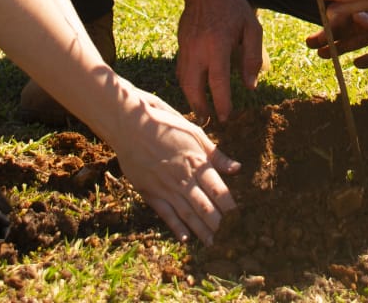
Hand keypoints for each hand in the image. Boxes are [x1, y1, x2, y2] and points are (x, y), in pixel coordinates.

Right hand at [114, 89, 241, 244]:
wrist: (129, 123)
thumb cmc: (164, 123)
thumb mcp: (194, 133)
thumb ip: (215, 154)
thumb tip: (237, 168)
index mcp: (197, 162)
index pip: (219, 191)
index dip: (230, 207)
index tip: (239, 219)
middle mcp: (183, 179)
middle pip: (205, 207)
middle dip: (218, 225)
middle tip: (230, 238)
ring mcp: (165, 187)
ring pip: (188, 214)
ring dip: (201, 230)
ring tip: (213, 243)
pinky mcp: (149, 192)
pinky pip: (166, 214)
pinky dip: (176, 227)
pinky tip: (186, 238)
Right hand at [177, 0, 264, 121]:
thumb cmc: (233, 8)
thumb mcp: (252, 28)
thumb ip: (252, 58)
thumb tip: (250, 86)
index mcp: (218, 45)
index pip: (218, 82)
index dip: (221, 103)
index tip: (226, 117)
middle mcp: (198, 49)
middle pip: (194, 86)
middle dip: (201, 107)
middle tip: (210, 121)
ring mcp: (186, 47)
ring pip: (184, 81)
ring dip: (192, 99)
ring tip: (202, 111)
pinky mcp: (180, 45)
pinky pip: (181, 71)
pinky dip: (187, 85)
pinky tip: (196, 92)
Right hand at [304, 0, 367, 67]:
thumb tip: (356, 18)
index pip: (353, 14)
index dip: (333, 22)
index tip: (313, 29)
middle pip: (352, 29)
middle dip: (331, 36)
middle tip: (308, 44)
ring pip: (363, 42)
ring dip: (343, 48)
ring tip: (322, 54)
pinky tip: (355, 65)